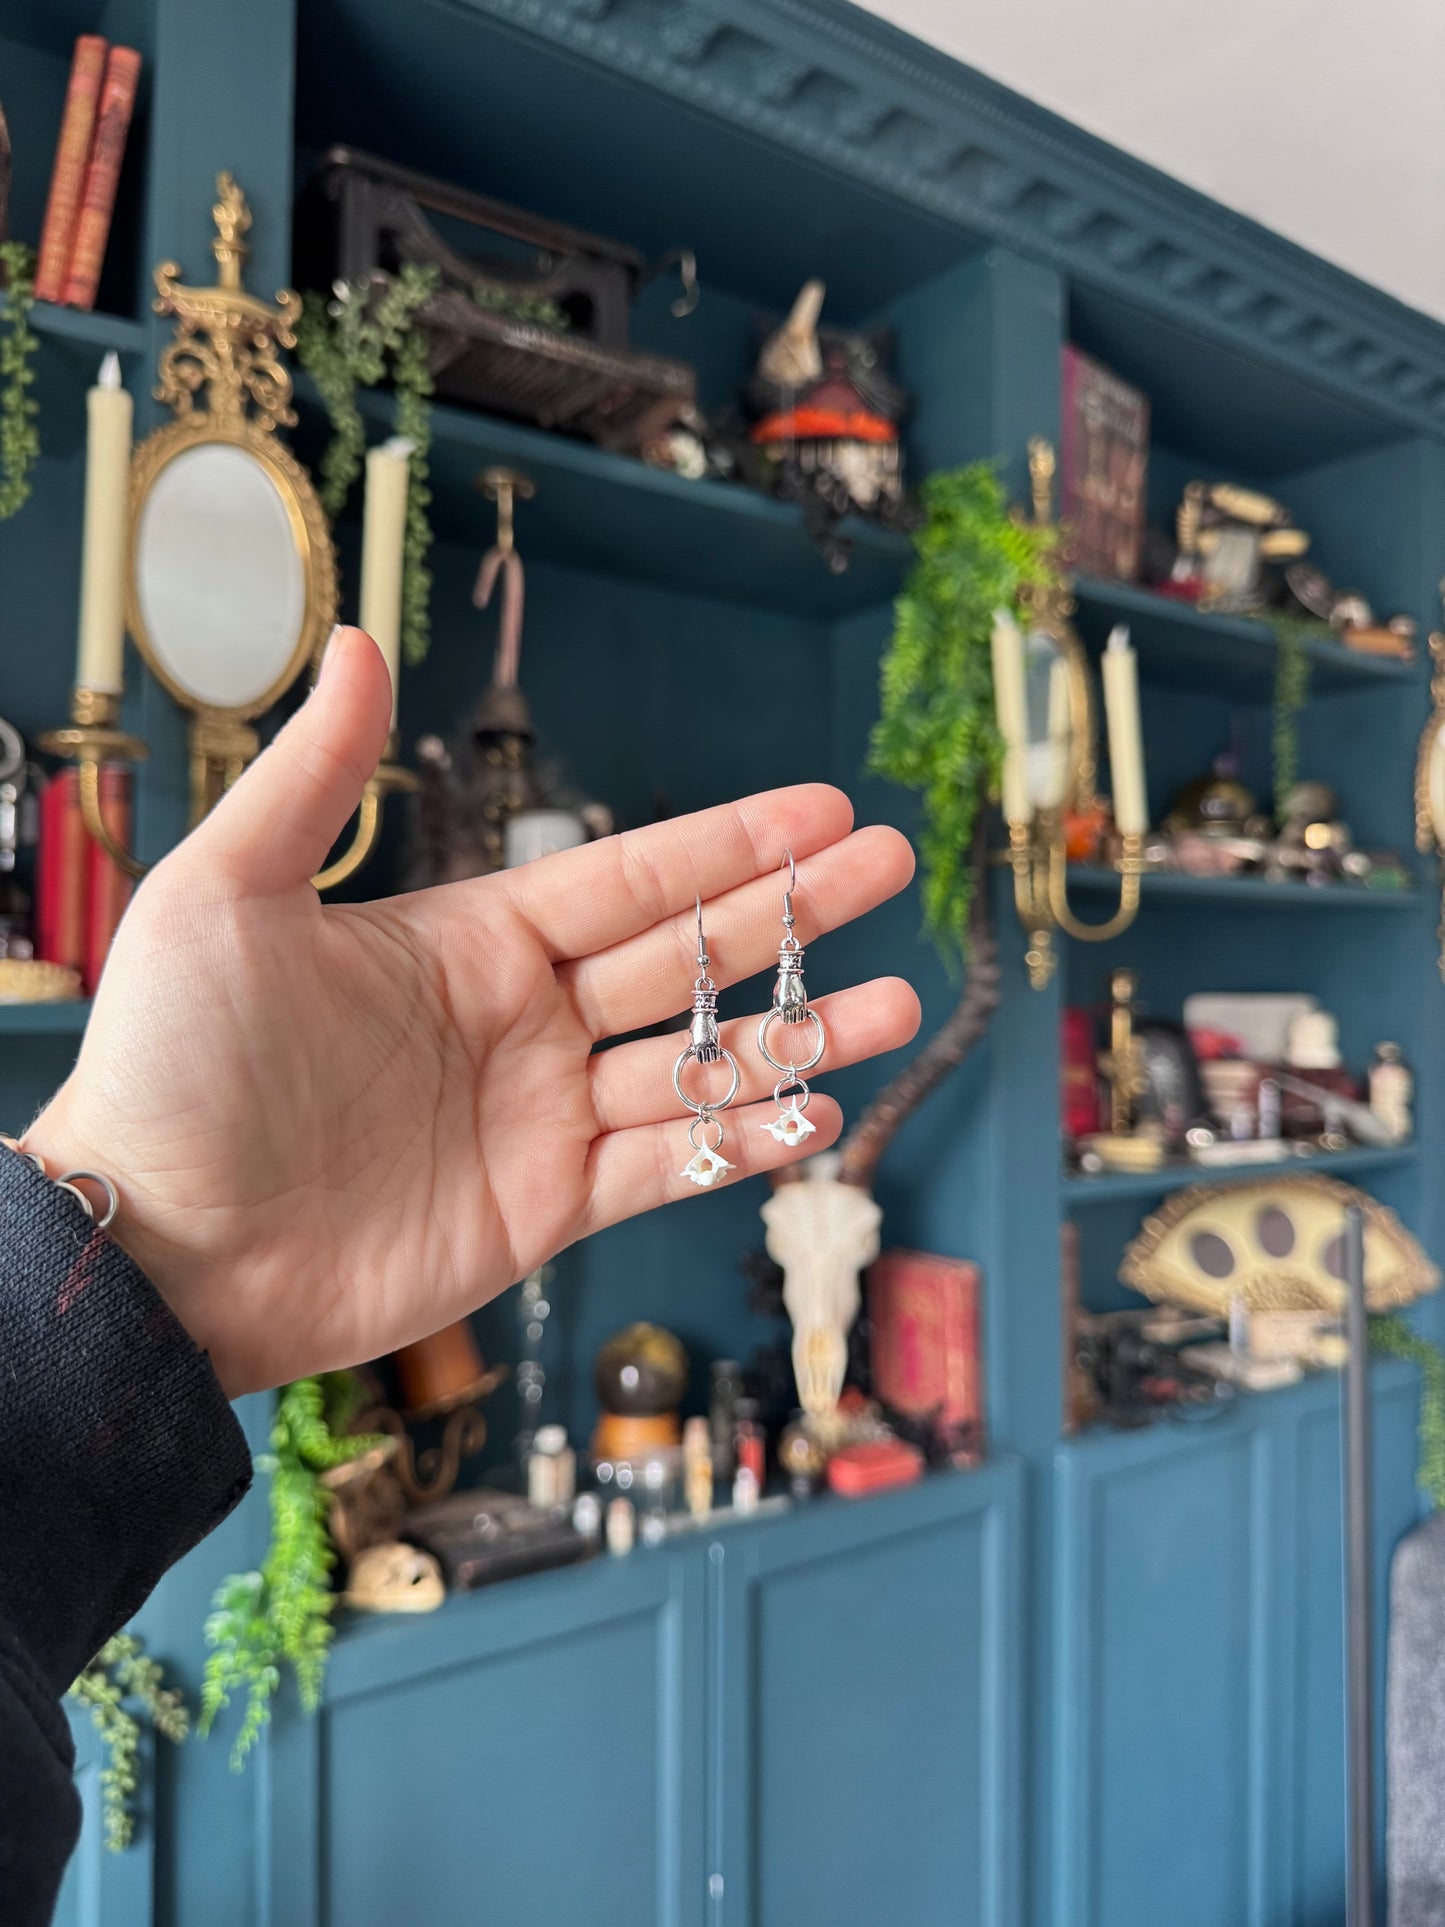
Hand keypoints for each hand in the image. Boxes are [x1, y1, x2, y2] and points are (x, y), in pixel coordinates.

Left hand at [26, 630, 918, 1395]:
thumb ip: (315, 776)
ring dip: (796, 1033)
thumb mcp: (227, 895)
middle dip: (792, 912)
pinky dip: (740, 1141)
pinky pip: (665, 1166)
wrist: (152, 1247)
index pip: (629, 878)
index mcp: (468, 942)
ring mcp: (537, 1119)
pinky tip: (816, 1108)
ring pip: (697, 1065)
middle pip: (687, 956)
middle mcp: (521, 1023)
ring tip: (897, 1003)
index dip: (728, 841)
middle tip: (890, 866)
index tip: (821, 806)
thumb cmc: (171, 1066)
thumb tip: (355, 638)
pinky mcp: (540, 1210)